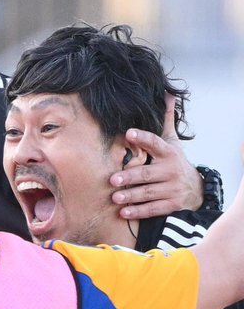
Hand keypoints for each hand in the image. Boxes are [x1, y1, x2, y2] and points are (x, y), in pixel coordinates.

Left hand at [110, 94, 202, 218]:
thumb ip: (166, 122)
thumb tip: (167, 95)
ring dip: (131, 196)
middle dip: (130, 177)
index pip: (156, 143)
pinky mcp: (172, 204)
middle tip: (113, 180)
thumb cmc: (174, 163)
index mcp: (169, 153)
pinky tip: (124, 212)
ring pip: (148, 193)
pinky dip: (138, 211)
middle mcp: (171, 171)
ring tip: (115, 197)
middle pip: (147, 174)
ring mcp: (172, 189)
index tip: (129, 133)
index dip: (143, 138)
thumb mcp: (172, 143)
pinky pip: (153, 209)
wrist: (196, 190)